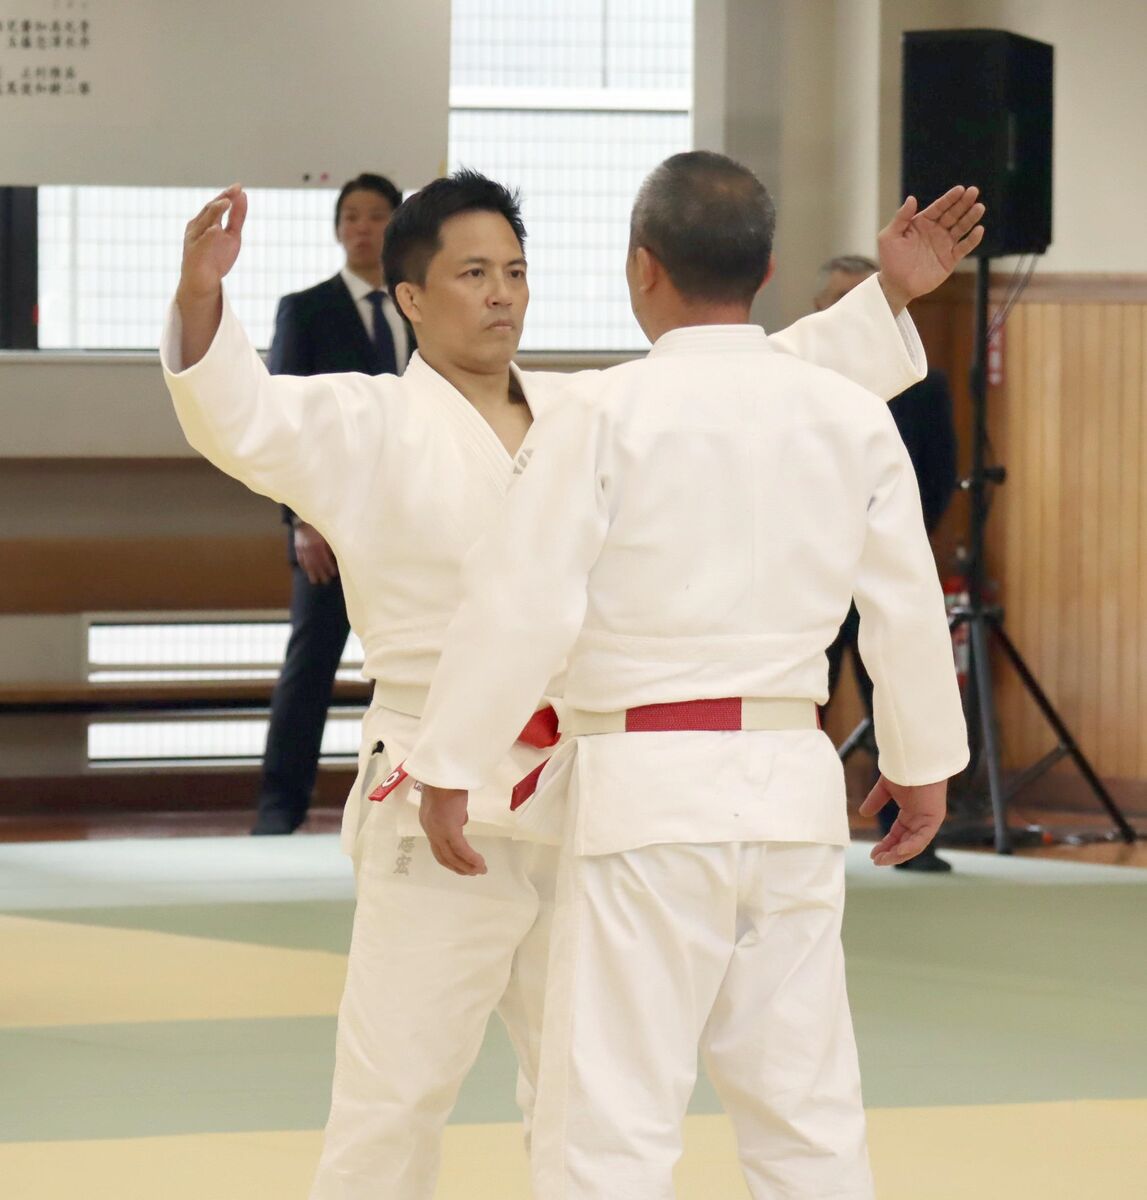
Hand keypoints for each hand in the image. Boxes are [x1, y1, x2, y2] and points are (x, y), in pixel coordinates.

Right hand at [177, 184, 247, 304]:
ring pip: (204, 221)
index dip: (227, 195)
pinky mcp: (195, 252)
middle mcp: (197, 227)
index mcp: (205, 221)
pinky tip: (217, 229)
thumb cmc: (216, 257)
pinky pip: (202, 242)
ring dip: (215, 211)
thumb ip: (237, 217)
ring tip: (227, 201)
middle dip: (222, 199)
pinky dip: (209, 235)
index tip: (239, 186)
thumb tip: (243, 195)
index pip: (216, 204)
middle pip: (210, 209)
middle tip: (235, 190)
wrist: (203, 281)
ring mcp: (194, 239)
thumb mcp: (232, 235)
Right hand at [293, 522, 338, 584]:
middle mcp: (309, 548)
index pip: (324, 560)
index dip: (329, 568)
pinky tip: (307, 572)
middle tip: (326, 581)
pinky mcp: (297, 548)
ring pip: (307, 564)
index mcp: (318, 545)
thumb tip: (333, 558)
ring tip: (315, 581)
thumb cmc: (318, 526)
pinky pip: (300, 560)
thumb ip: (330, 546)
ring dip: (311, 573)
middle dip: (321, 574)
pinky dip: (304, 567)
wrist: (303, 519)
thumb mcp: (327, 535)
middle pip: (316, 564)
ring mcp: (302, 549)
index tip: (334, 574)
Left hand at [419, 785, 486, 875]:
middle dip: (458, 867)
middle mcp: (431, 830)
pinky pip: (462, 849)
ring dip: (467, 866)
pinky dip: (471, 858)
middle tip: (472, 872)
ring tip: (480, 870)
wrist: (444, 773)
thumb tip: (462, 821)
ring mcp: (439, 831)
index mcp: (428, 822)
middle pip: (443, 857)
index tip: (462, 864)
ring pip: (452, 857)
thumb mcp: (450, 800)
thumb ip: (454, 812)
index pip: (438, 847)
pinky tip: (480, 863)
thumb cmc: (448, 782)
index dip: (450, 858)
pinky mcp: (449, 829)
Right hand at [860, 774, 947, 866]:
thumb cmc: (903, 769)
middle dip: (890, 853)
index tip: (873, 854)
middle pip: (905, 843)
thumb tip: (863, 813)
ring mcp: (928, 821)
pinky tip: (897, 852)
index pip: (898, 835)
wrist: (914, 759)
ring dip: (898, 854)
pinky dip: (910, 847)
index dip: (886, 845)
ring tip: (883, 860)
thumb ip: (876, 801)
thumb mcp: (885, 789)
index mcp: (911, 813)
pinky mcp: (933, 819)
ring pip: (914, 845)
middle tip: (876, 861)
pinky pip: (922, 839)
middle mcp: (920, 820)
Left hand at [876, 186, 985, 312]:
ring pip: (961, 228)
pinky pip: (964, 248)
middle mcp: (936, 231)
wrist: (895, 285)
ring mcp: (944, 244)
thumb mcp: (889, 237)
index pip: (939, 207)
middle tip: (974, 191)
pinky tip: (979, 230)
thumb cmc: (890, 260)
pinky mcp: (950, 259)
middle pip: (953, 214)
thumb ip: (900, 218)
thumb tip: (911, 198)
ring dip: (971, 217)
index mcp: (922, 223)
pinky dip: (972, 240)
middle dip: (963, 203)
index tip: (960, 189)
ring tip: (979, 207)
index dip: (949, 198)